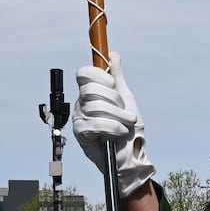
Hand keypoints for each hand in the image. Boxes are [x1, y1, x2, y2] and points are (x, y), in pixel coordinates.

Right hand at [73, 52, 154, 196]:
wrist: (130, 156)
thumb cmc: (128, 129)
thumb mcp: (127, 99)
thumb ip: (118, 78)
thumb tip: (113, 54)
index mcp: (91, 92)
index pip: (84, 73)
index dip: (100, 76)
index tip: (114, 86)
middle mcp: (81, 103)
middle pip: (90, 88)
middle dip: (115, 100)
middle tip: (126, 113)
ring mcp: (79, 117)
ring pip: (95, 106)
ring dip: (118, 116)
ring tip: (127, 124)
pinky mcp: (80, 133)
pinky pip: (95, 123)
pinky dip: (112, 127)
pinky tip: (118, 133)